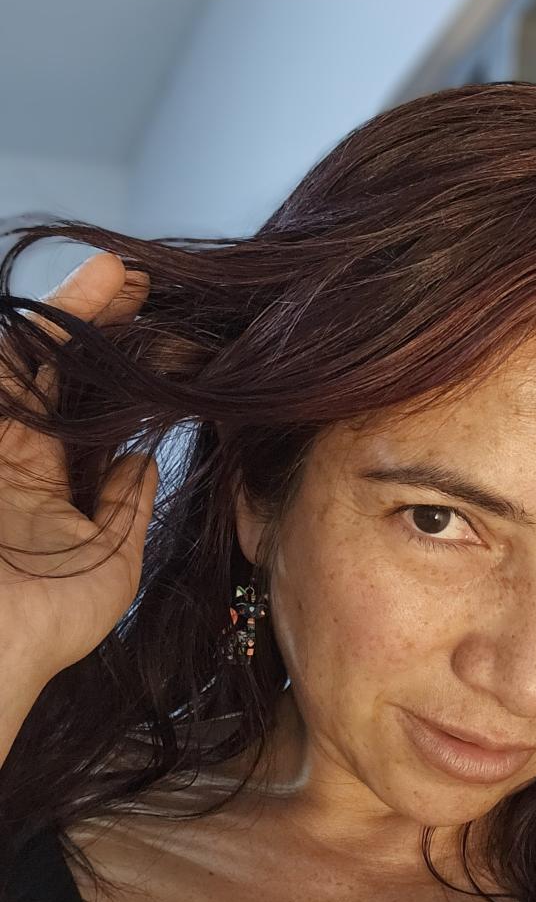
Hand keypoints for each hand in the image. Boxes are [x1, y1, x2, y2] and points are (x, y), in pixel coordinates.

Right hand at [0, 252, 158, 684]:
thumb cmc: (43, 627)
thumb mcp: (109, 568)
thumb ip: (125, 510)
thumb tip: (142, 463)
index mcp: (43, 489)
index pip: (83, 415)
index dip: (114, 376)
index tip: (155, 338)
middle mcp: (12, 458)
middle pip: (54, 374)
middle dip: (94, 325)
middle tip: (137, 284)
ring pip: (26, 360)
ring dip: (70, 313)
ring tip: (118, 274)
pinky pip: (7, 376)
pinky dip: (34, 337)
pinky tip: (79, 295)